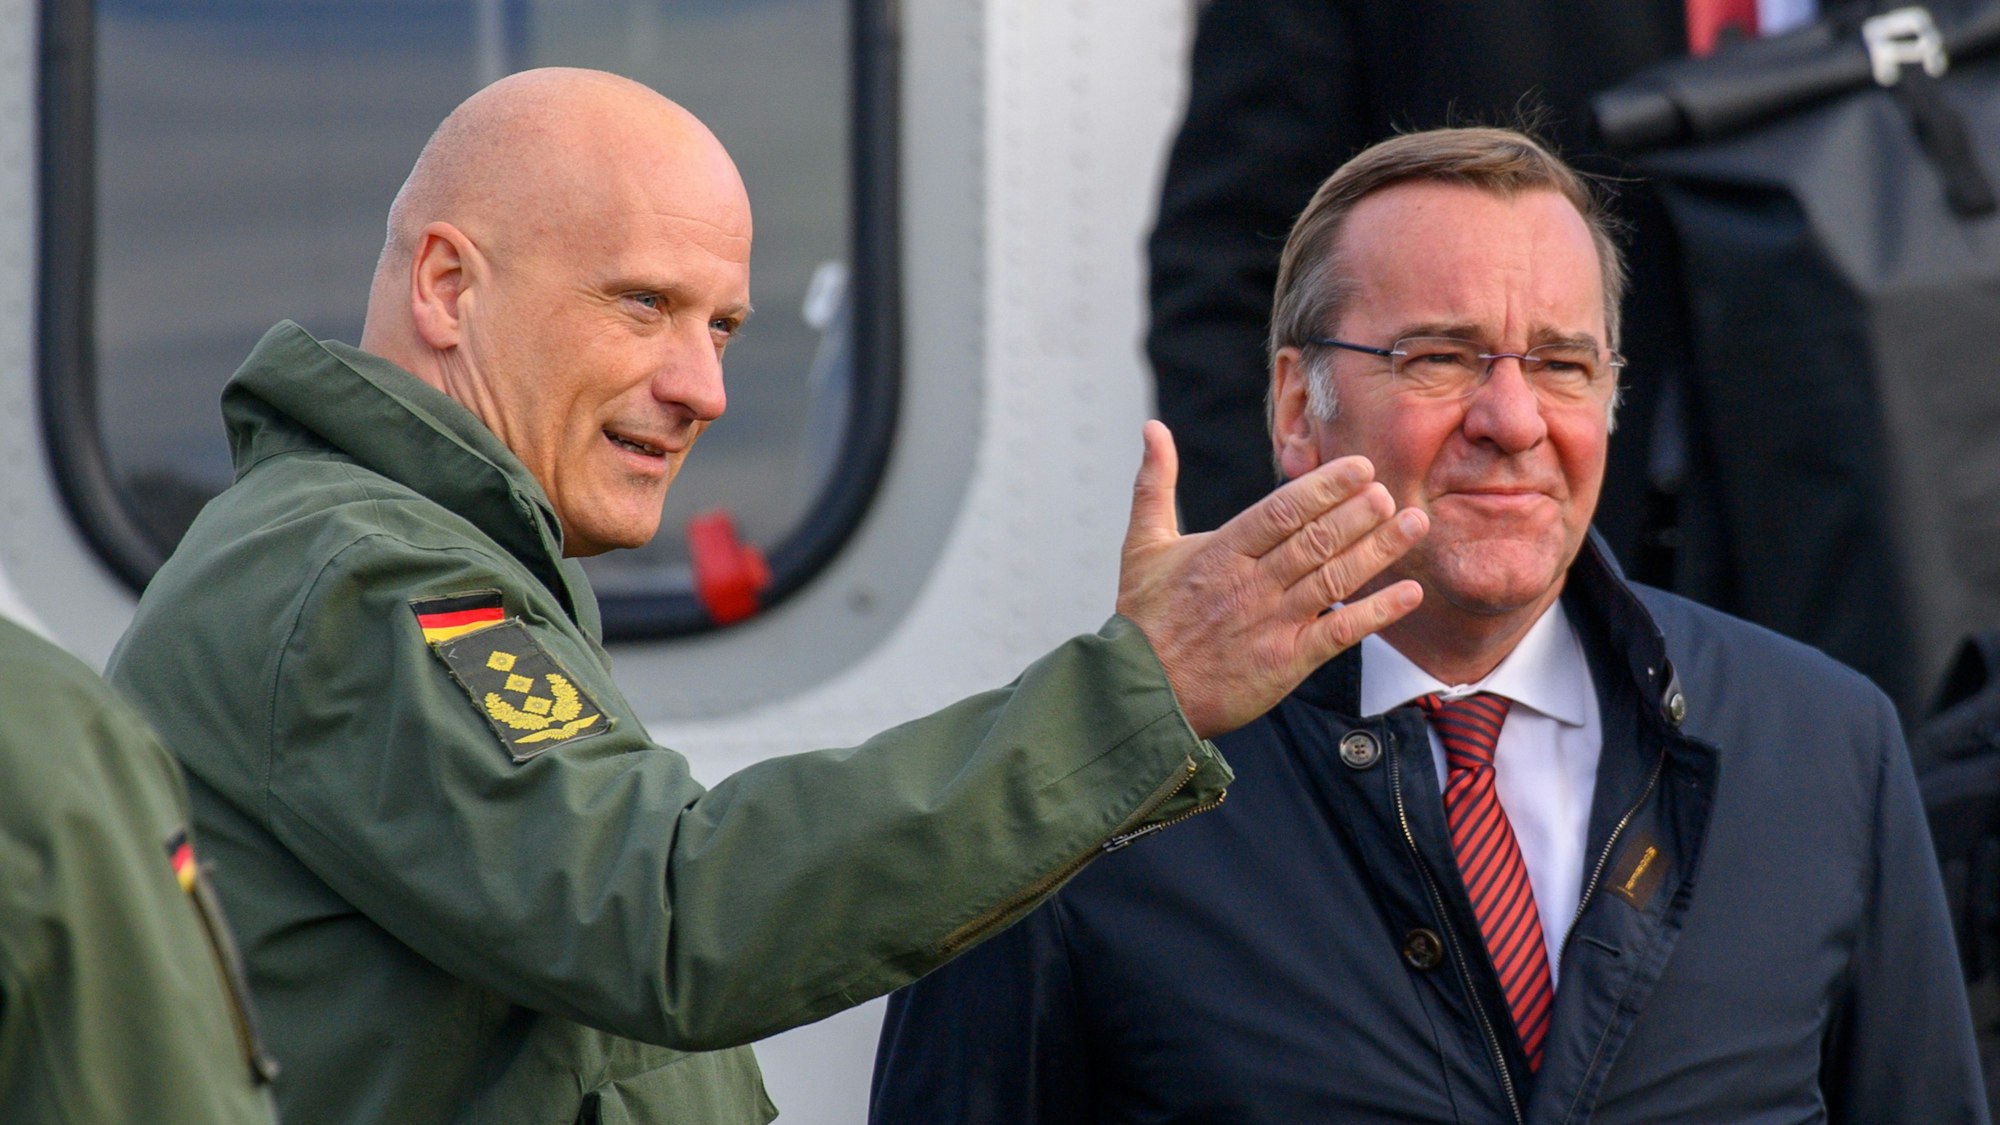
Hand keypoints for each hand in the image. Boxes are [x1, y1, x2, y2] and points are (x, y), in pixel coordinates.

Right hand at [1117, 421, 1425, 738]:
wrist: (1142, 693)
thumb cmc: (1144, 617)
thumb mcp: (1142, 545)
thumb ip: (1154, 483)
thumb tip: (1152, 427)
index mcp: (1221, 552)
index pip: (1282, 510)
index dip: (1325, 486)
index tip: (1361, 467)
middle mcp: (1250, 584)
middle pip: (1315, 540)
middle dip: (1358, 513)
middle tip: (1391, 491)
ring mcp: (1270, 623)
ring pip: (1333, 578)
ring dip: (1378, 550)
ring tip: (1413, 524)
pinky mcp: (1285, 662)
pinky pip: (1339, 632)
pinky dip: (1377, 612)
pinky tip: (1410, 592)